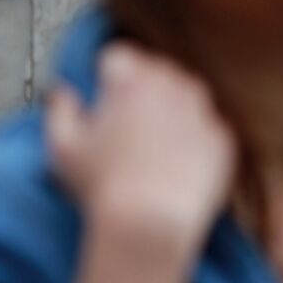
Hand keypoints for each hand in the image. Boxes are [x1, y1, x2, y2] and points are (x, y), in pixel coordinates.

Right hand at [46, 42, 236, 262]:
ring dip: (169, 111)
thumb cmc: (102, 187)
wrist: (151, 225)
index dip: (105, 80)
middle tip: (124, 129)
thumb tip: (61, 93)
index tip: (103, 102)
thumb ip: (60, 109)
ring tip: (149, 150)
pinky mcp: (223, 139)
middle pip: (154, 72)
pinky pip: (205, 129)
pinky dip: (193, 140)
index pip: (117, 57)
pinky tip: (174, 166)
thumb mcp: (62, 146)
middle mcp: (174, 85)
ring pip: (184, 97)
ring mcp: (204, 111)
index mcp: (133, 78)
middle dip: (139, 92)